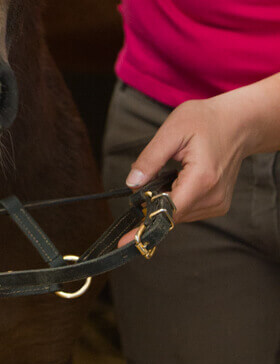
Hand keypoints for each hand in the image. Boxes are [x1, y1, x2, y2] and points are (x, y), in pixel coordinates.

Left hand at [118, 93, 249, 245]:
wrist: (237, 123)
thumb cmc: (205, 121)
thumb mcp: (172, 131)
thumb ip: (151, 159)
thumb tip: (132, 184)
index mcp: (202, 179)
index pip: (169, 212)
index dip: (145, 225)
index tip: (125, 242)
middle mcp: (213, 197)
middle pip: (172, 215)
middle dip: (153, 204)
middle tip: (148, 179)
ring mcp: (218, 203)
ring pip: (179, 214)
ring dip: (166, 201)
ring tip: (172, 170)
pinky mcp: (218, 204)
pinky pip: (189, 210)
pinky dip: (177, 200)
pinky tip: (180, 178)